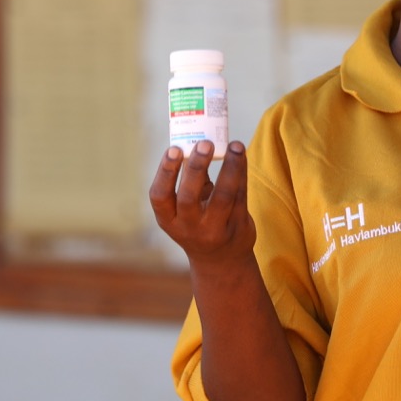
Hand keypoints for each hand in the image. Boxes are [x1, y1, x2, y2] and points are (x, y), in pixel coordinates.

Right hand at [148, 140, 255, 268]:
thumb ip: (188, 181)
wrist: (222, 260)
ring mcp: (214, 230)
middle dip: (197, 168)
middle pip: (189, 197)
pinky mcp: (237, 228)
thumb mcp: (184, 209)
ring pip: (223, 196)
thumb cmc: (199, 222)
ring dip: (230, 167)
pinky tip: (241, 155)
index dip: (165, 172)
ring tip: (235, 145)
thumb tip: (193, 140)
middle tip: (205, 143)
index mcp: (169, 220)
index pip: (160, 196)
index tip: (174, 148)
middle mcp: (189, 228)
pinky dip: (241, 173)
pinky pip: (241, 196)